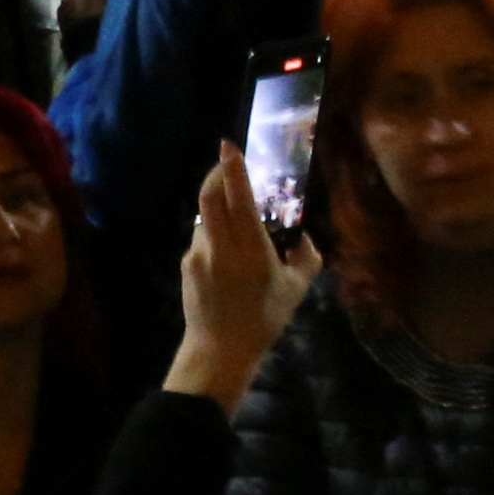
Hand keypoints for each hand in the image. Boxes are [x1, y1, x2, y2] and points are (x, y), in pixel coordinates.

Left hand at [167, 143, 317, 413]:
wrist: (219, 349)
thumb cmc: (265, 318)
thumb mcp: (297, 287)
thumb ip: (306, 255)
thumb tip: (304, 233)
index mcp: (250, 249)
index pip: (237, 198)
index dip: (232, 169)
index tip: (229, 145)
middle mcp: (220, 246)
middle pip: (210, 196)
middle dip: (218, 173)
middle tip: (230, 161)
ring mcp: (198, 254)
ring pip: (206, 215)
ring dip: (219, 204)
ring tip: (237, 213)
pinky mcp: (187, 263)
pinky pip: (202, 235)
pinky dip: (215, 229)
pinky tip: (229, 247)